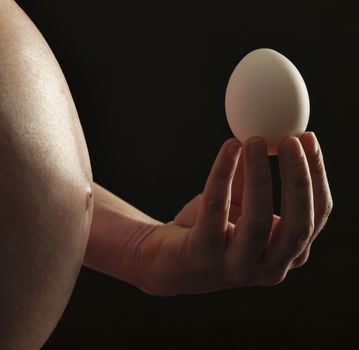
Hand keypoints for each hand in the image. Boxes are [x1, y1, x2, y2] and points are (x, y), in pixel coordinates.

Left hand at [137, 132, 332, 295]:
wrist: (166, 261)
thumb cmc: (210, 230)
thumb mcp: (241, 206)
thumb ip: (256, 181)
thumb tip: (267, 135)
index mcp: (289, 254)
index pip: (316, 215)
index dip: (316, 175)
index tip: (307, 137)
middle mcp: (270, 268)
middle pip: (297, 224)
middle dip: (298, 178)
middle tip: (290, 140)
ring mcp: (237, 267)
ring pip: (257, 221)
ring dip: (259, 176)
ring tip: (254, 140)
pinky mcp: (203, 256)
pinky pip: (216, 211)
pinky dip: (223, 176)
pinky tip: (228, 149)